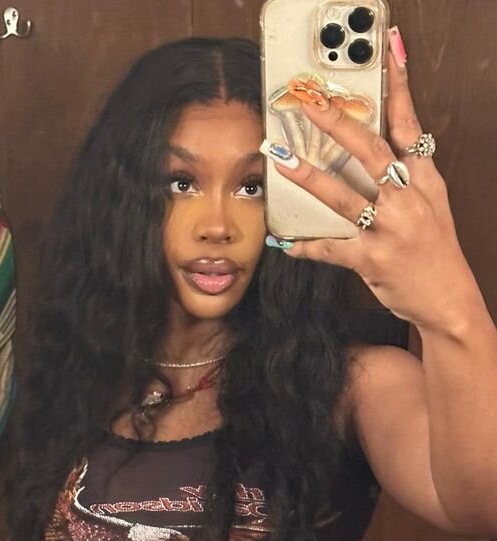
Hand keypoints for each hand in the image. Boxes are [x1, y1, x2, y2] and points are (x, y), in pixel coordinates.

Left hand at [268, 27, 480, 330]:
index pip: (411, 124)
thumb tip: (373, 152)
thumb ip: (407, 175)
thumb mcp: (431, 205)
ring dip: (311, 177)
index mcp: (424, 181)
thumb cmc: (435, 252)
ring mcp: (391, 230)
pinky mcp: (373, 261)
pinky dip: (307, 246)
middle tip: (310, 104)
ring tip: (282, 159)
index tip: (389, 50)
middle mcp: (409, 200)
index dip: (399, 86)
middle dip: (338, 124)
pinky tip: (286, 243)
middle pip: (372, 152)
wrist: (449, 299)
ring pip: (346, 197)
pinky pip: (332, 249)